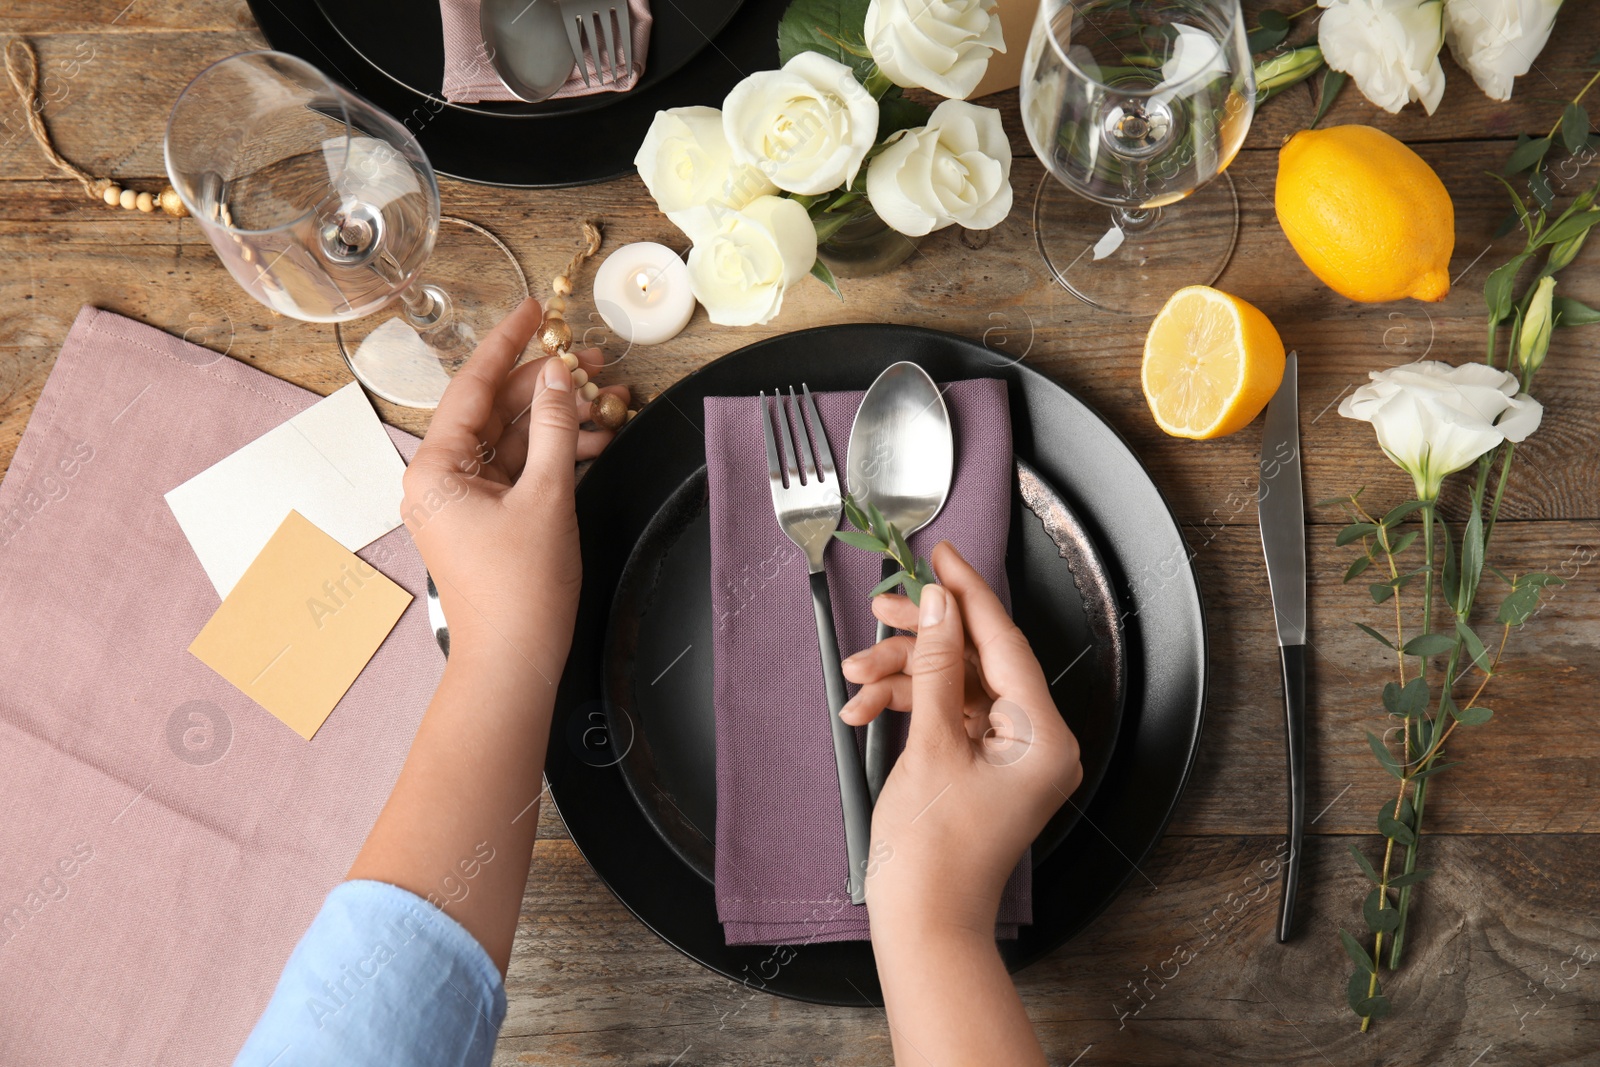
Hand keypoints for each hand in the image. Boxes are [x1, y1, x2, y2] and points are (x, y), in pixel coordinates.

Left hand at [401, 298, 628, 678]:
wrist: (514, 660)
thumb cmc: (519, 590)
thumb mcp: (546, 496)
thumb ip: (555, 427)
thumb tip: (561, 376)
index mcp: (436, 467)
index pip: (472, 385)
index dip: (508, 343)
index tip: (535, 310)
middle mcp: (441, 478)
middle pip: (496, 408)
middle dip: (547, 383)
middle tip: (592, 358)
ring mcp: (464, 499)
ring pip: (513, 437)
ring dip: (559, 418)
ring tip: (609, 398)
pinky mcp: (489, 517)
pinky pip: (521, 467)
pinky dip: (556, 452)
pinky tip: (597, 437)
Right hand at [841, 541, 1081, 934]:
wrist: (923, 923)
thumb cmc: (934, 854)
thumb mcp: (929, 744)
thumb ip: (935, 666)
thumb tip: (939, 606)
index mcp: (1044, 734)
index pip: (1005, 640)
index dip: (968, 592)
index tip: (940, 555)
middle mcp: (1037, 740)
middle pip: (977, 658)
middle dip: (921, 638)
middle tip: (881, 609)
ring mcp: (1009, 754)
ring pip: (954, 683)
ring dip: (902, 675)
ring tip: (856, 679)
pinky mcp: (981, 765)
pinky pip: (946, 714)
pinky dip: (906, 706)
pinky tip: (864, 709)